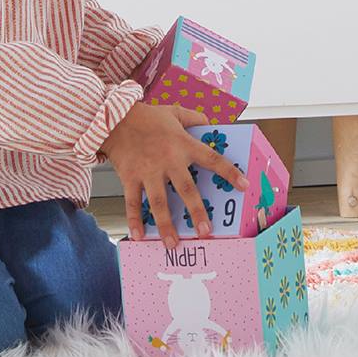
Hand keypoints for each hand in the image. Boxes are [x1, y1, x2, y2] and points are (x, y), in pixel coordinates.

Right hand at [101, 102, 249, 245]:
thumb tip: (211, 124)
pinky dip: (134, 220)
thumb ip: (195, 118)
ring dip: (166, 225)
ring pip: (159, 202)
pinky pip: (132, 203)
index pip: (212, 159)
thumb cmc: (147, 116)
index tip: (244, 186)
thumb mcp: (175, 112)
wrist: (113, 118)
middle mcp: (168, 160)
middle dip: (197, 211)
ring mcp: (148, 171)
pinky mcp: (129, 178)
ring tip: (173, 244)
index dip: (229, 172)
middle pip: (186, 188)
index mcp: (183, 144)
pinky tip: (139, 236)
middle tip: (205, 232)